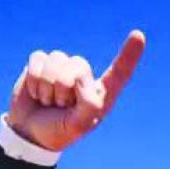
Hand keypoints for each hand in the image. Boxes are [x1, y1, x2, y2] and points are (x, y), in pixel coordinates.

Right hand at [6, 30, 144, 151]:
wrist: (31, 132)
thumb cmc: (60, 130)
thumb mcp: (78, 125)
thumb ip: (88, 105)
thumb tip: (81, 79)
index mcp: (101, 94)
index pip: (119, 72)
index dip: (129, 54)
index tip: (138, 35)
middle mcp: (85, 78)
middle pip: (78, 66)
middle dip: (63, 89)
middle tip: (61, 107)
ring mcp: (63, 68)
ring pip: (57, 60)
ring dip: (47, 87)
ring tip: (49, 101)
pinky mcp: (43, 63)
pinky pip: (39, 59)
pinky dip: (34, 79)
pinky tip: (36, 93)